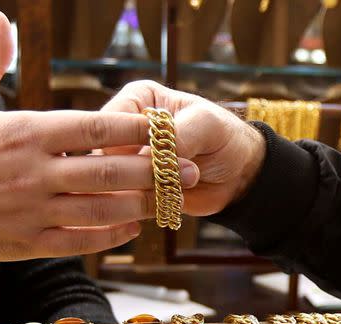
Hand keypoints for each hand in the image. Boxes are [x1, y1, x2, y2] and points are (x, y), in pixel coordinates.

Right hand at [0, 14, 197, 261]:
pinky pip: (79, 241)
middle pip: (109, 170)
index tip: (163, 125)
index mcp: (21, 132)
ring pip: (101, 209)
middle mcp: (34, 173)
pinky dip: (108, 235)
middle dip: (155, 170)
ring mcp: (32, 212)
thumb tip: (0, 17)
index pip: (92, 126)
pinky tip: (130, 227)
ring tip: (170, 199)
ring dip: (141, 204)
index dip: (134, 126)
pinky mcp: (26, 244)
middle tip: (189, 169)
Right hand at [101, 80, 265, 215]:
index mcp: (135, 100)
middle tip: (172, 173)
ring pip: (111, 182)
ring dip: (141, 190)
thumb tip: (150, 158)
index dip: (127, 143)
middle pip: (104, 155)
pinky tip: (168, 198)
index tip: (157, 153)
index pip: (108, 123)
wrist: (236, 172)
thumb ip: (178, 135)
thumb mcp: (206, 125)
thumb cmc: (221, 136)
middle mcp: (122, 130)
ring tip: (177, 185)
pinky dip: (143, 205)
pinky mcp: (131, 189)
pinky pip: (123, 202)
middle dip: (135, 170)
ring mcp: (124, 162)